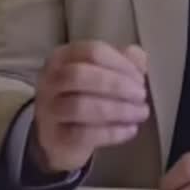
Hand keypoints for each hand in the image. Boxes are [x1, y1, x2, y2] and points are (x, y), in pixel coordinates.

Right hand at [29, 42, 150, 173]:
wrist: (61, 138)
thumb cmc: (85, 98)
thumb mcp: (102, 75)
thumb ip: (122, 62)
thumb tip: (139, 56)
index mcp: (62, 57)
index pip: (92, 51)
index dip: (121, 63)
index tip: (140, 77)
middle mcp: (50, 80)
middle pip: (80, 75)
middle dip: (116, 84)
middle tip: (141, 95)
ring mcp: (48, 110)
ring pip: (80, 106)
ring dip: (118, 109)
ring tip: (140, 113)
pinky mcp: (55, 138)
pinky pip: (83, 134)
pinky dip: (112, 132)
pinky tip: (131, 130)